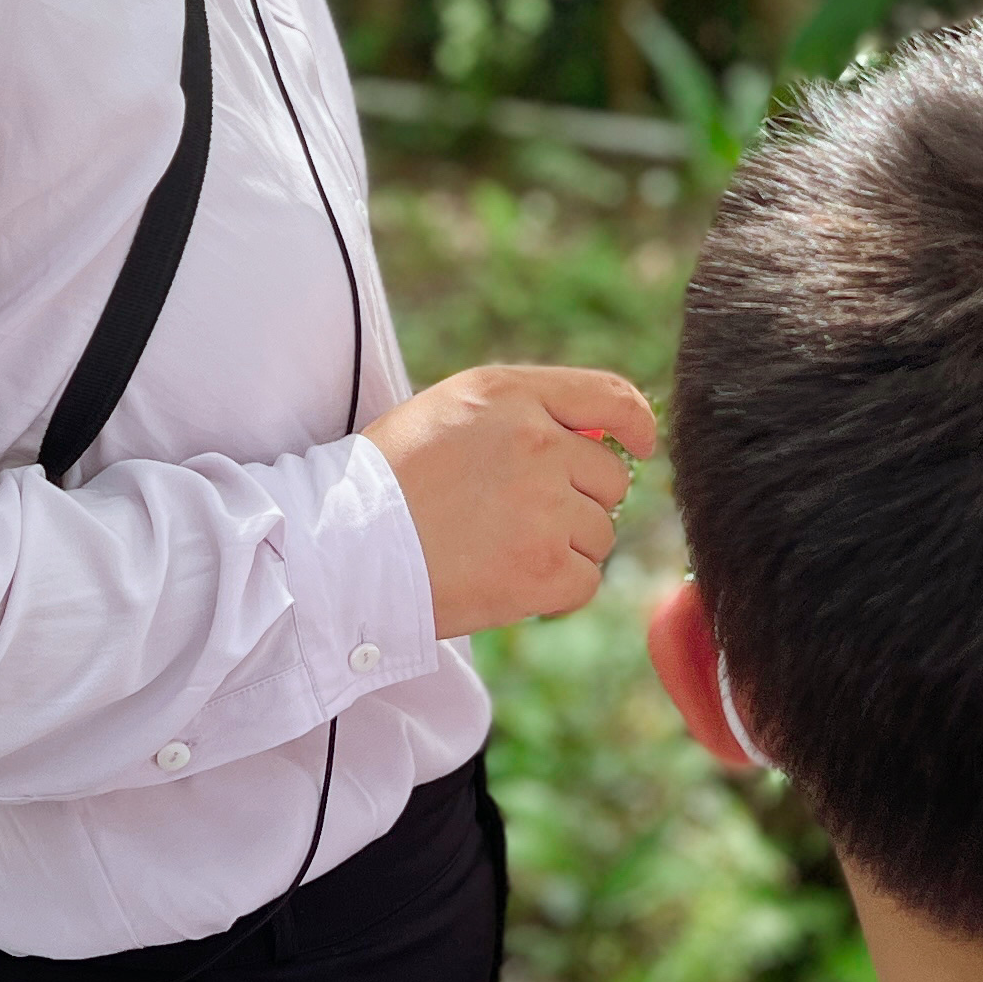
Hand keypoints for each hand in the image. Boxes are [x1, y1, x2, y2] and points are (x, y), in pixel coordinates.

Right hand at [365, 365, 655, 635]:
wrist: (342, 548)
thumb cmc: (389, 479)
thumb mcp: (452, 411)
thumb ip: (526, 410)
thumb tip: (603, 435)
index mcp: (511, 395)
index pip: (610, 398)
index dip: (636, 424)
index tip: (640, 445)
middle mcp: (538, 442)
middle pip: (611, 477)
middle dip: (579, 499)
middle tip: (517, 516)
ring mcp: (546, 507)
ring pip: (600, 531)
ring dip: (563, 544)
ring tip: (497, 545)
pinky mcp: (546, 568)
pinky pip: (586, 579)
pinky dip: (555, 587)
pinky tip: (504, 576)